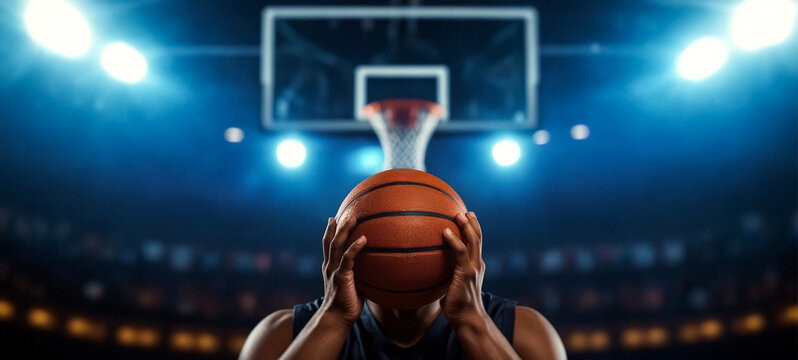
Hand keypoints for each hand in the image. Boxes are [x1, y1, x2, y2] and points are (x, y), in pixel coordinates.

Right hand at [320, 216, 367, 325]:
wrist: (336, 318)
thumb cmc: (347, 304)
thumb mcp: (352, 285)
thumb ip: (359, 275)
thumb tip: (376, 268)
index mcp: (330, 267)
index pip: (328, 245)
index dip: (330, 231)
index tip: (334, 218)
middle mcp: (329, 266)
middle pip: (331, 240)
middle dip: (337, 225)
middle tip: (346, 212)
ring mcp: (333, 270)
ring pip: (337, 245)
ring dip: (344, 230)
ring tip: (352, 218)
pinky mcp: (340, 277)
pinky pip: (348, 259)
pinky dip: (354, 247)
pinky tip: (363, 239)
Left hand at [441, 211, 486, 326]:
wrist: (467, 318)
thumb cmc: (456, 304)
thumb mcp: (450, 285)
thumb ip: (444, 274)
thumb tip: (426, 267)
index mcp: (475, 265)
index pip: (476, 243)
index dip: (473, 229)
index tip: (467, 216)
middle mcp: (477, 263)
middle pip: (478, 237)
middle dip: (473, 223)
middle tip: (465, 211)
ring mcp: (474, 267)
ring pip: (474, 241)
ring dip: (467, 226)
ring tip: (459, 214)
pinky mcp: (466, 273)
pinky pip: (460, 252)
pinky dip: (454, 240)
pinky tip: (445, 231)